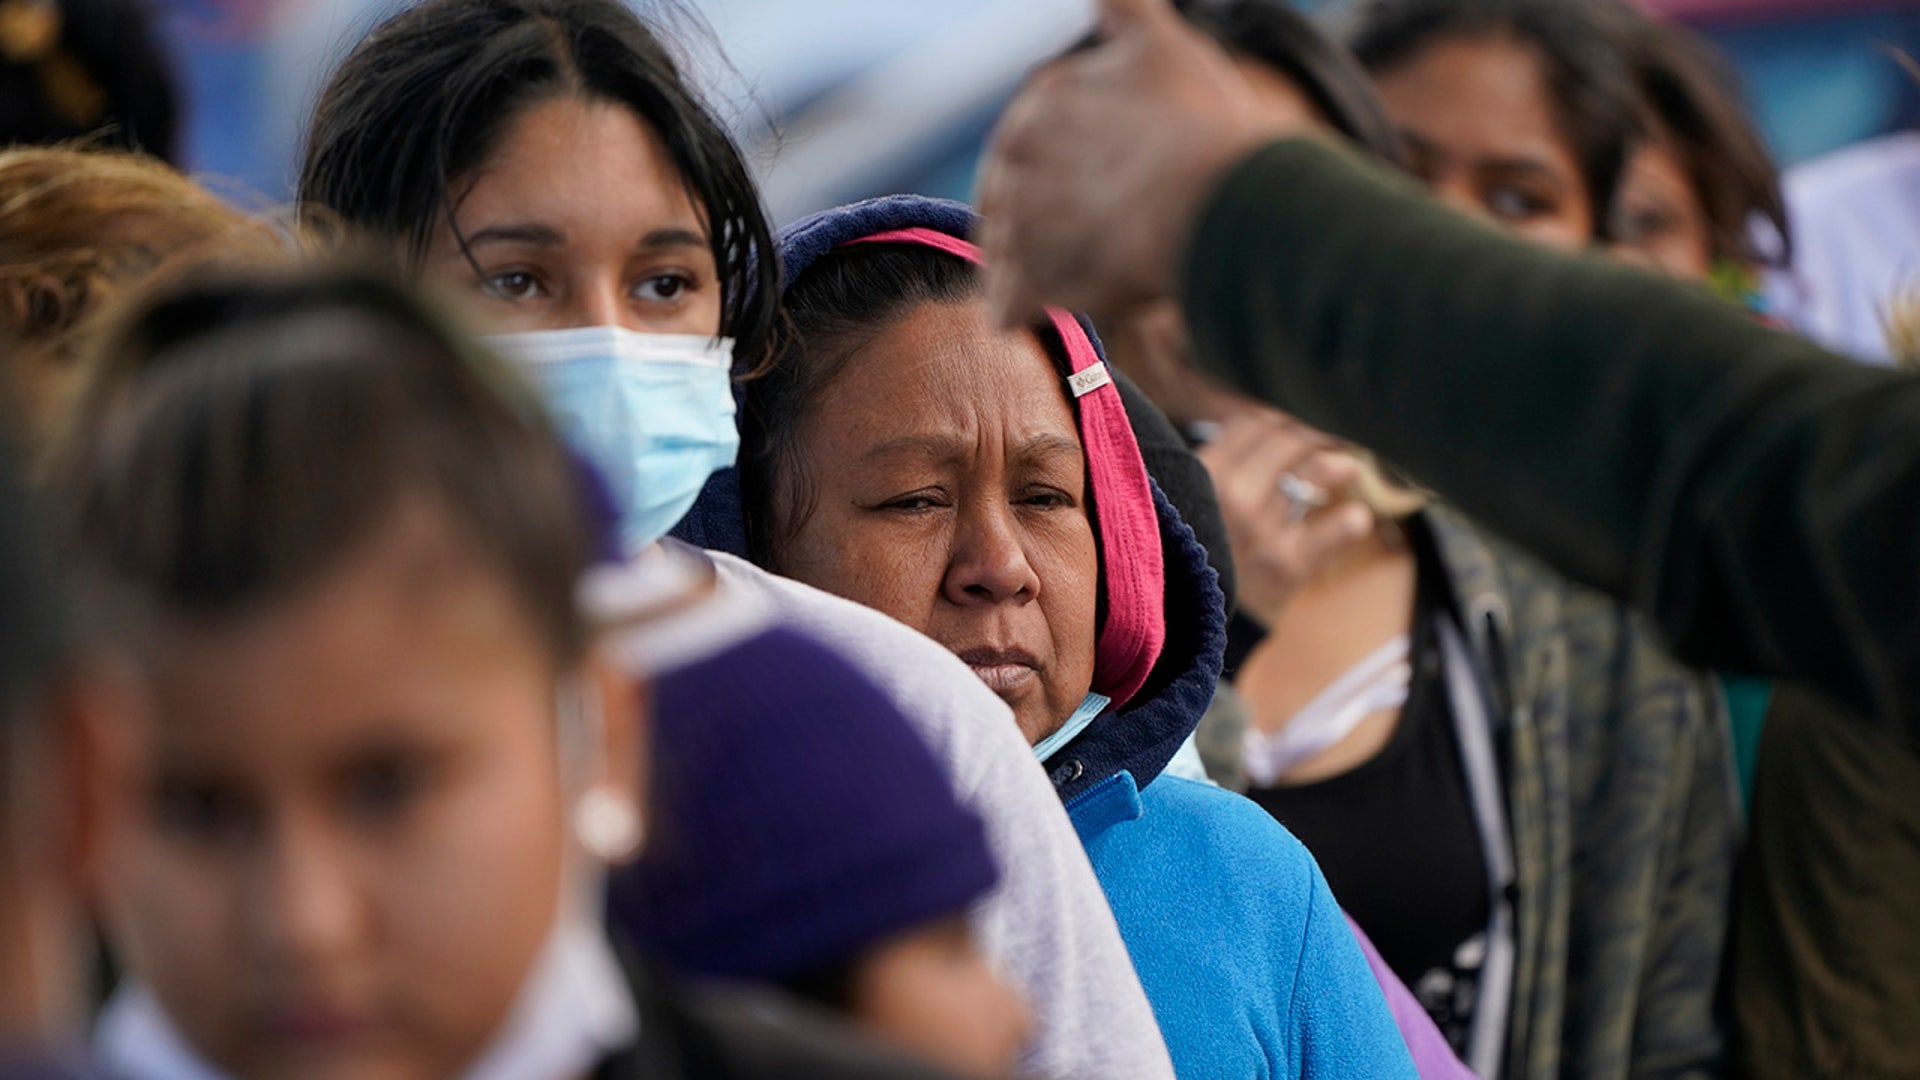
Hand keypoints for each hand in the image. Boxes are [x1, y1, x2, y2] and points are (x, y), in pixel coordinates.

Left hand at [976, 0, 1314, 325]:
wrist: (1218, 206)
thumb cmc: (1201, 126)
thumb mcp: (1164, 47)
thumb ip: (1125, 11)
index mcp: (1043, 96)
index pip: (1030, 137)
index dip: (1068, 164)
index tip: (1109, 179)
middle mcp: (1013, 153)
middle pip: (1012, 196)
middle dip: (1049, 218)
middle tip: (1110, 230)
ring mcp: (1015, 220)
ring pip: (1007, 253)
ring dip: (1042, 264)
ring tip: (1098, 269)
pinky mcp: (1025, 285)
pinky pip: (1007, 309)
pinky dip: (1029, 312)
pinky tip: (1069, 305)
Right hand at [1199, 413, 1374, 628]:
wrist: (1182, 621)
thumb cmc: (1186, 553)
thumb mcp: (1183, 500)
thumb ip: (1216, 465)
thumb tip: (1266, 428)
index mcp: (1201, 474)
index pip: (1253, 425)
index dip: (1277, 426)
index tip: (1289, 436)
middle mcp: (1232, 496)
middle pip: (1288, 441)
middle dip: (1310, 443)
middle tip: (1323, 452)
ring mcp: (1261, 530)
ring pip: (1317, 470)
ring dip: (1340, 465)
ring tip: (1350, 470)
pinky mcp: (1287, 565)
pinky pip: (1341, 527)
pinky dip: (1352, 520)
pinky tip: (1355, 519)